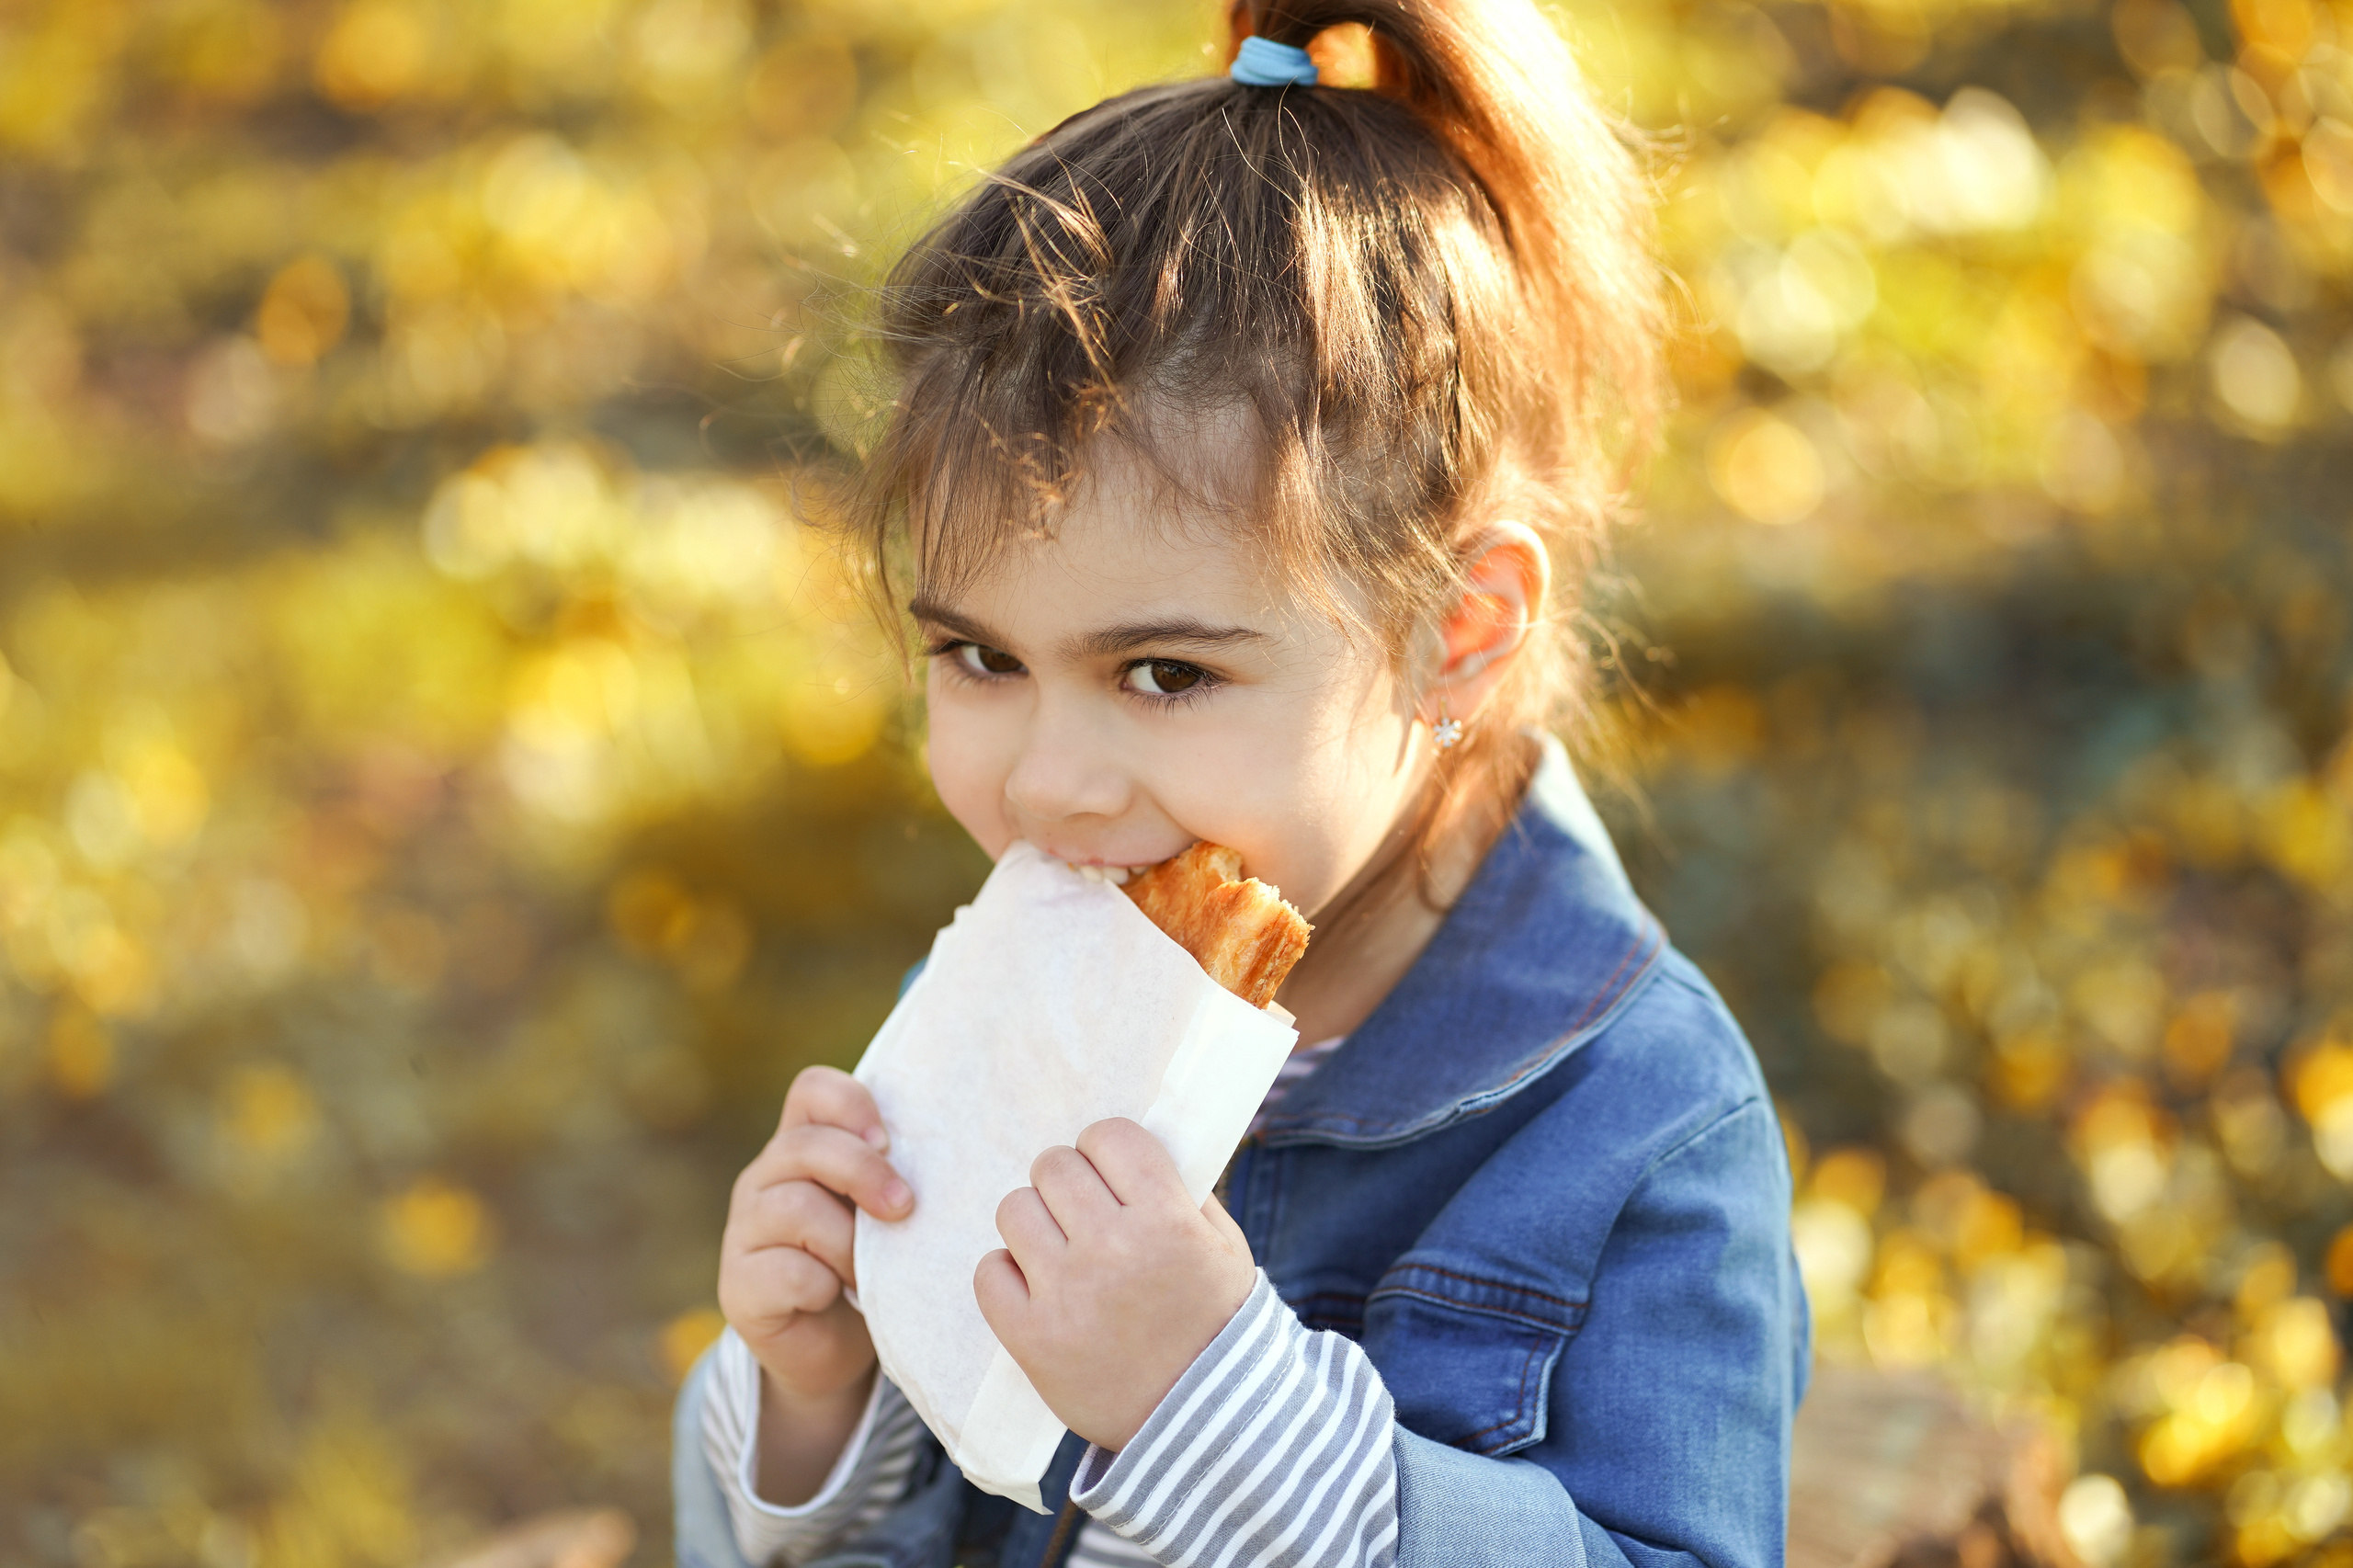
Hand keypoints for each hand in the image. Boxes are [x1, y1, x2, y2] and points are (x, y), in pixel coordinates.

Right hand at [718, 1066, 912, 1500]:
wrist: (831, 1350)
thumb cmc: (871, 1267)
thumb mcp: (884, 1213)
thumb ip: (898, 1175)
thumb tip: (961, 1151)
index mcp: (801, 1148)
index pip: (812, 1090)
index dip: (852, 1104)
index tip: (891, 1141)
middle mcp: (764, 1180)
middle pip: (804, 1146)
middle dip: (864, 1172)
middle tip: (905, 1208)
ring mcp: (744, 1232)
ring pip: (794, 1207)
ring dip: (848, 1242)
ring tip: (869, 1271)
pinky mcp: (739, 1286)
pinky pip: (786, 1271)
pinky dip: (824, 1284)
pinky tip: (836, 1296)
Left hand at [975, 1117, 1256, 1451]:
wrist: (1204, 1426)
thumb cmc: (1214, 1325)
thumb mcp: (1223, 1249)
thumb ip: (1183, 1193)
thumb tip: (1131, 1150)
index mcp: (1168, 1221)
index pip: (1109, 1136)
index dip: (1106, 1148)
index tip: (1111, 1172)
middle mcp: (1113, 1251)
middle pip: (1054, 1167)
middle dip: (1067, 1182)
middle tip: (1083, 1212)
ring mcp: (1067, 1295)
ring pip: (1014, 1209)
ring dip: (1035, 1223)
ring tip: (1061, 1251)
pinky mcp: (1031, 1339)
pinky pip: (989, 1271)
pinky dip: (1008, 1274)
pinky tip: (1038, 1288)